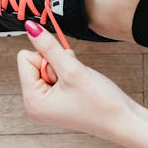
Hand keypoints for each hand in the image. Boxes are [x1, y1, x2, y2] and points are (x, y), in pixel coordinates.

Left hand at [16, 21, 147, 144]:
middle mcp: (35, 103)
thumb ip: (49, 46)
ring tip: (78, 82)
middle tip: (73, 78)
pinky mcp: (56, 99)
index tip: (63, 69)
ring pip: (47, 65)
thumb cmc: (100, 103)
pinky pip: (56, 73)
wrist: (123, 120)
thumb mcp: (72, 69)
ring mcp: (46, 102)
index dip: (46, 57)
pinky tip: (79, 84)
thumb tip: (31, 28)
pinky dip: (69, 73)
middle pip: (34, 61)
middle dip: (56, 63)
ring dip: (65, 67)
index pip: (24, 58)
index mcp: (32, 101)